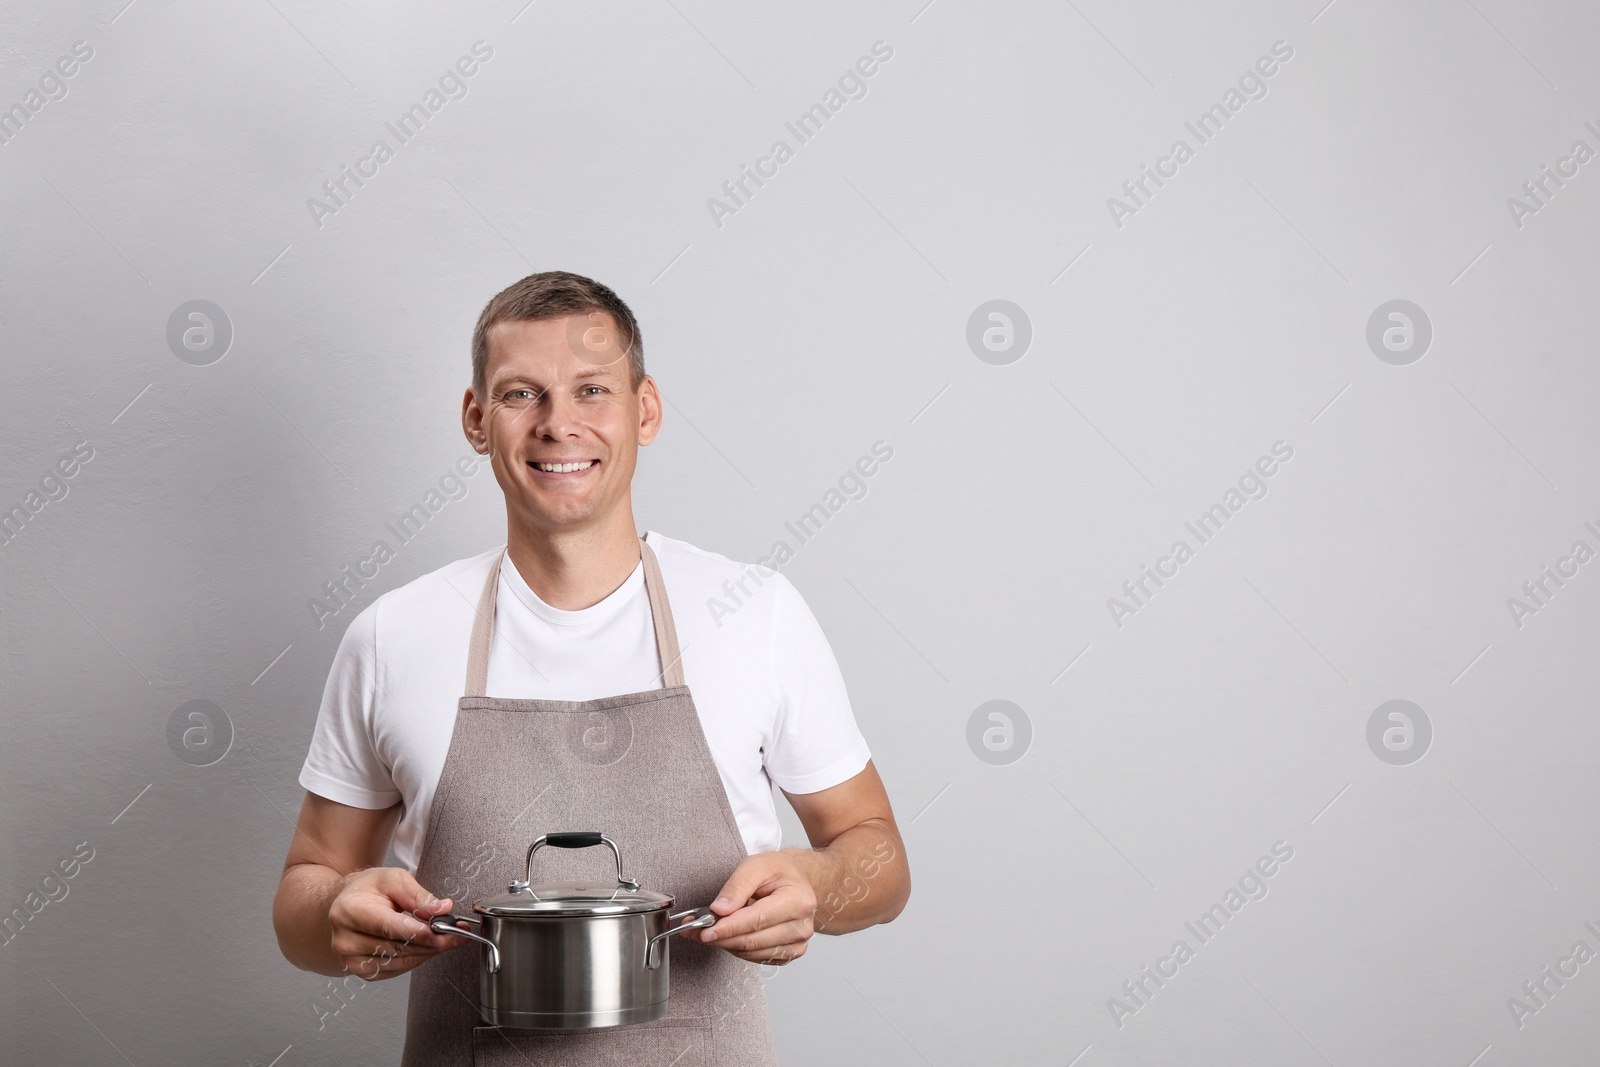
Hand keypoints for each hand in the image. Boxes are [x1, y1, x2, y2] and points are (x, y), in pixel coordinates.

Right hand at [326, 867, 461, 980]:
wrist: (347, 904)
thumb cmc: (368, 889)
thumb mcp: (393, 879)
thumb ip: (417, 895)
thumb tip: (442, 909)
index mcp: (350, 912)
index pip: (388, 927)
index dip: (418, 932)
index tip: (443, 931)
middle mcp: (346, 940)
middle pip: (398, 947)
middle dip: (433, 941)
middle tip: (457, 933)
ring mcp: (352, 959)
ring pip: (401, 962)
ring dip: (429, 951)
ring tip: (448, 938)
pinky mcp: (363, 971)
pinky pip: (397, 969)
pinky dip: (417, 958)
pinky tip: (428, 946)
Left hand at [699, 850, 820, 964]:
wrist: (799, 881)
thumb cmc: (780, 872)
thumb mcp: (757, 865)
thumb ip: (737, 886)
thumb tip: (720, 909)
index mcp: (798, 901)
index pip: (757, 921)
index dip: (728, 928)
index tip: (705, 930)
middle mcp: (801, 926)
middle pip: (752, 940)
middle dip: (720, 937)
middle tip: (695, 930)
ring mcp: (797, 943)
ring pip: (751, 952)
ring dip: (724, 944)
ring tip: (706, 930)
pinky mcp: (789, 954)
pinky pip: (756, 957)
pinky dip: (736, 948)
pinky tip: (727, 936)